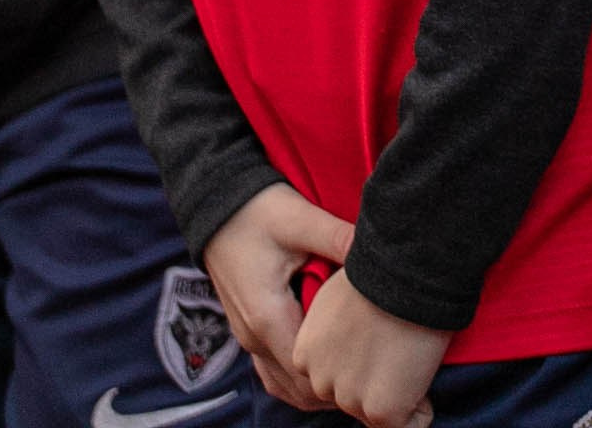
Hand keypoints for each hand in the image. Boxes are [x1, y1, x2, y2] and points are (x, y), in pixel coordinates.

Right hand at [203, 180, 354, 410]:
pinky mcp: (249, 328)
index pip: (309, 374)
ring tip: (354, 373)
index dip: (343, 375)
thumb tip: (377, 250)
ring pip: (285, 386)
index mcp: (268, 318)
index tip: (376, 366)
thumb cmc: (256, 210)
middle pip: (299, 388)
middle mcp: (254, 338)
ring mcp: (248, 337)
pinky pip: (273, 371)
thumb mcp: (300, 219)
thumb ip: (338, 238)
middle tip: (373, 373)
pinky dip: (297, 379)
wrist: (213, 203)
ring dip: (316, 387)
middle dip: (335, 387)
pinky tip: (323, 365)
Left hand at [292, 267, 448, 427]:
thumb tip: (356, 332)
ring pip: (377, 409)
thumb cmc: (381, 268)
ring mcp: (349, 398)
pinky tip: (425, 376)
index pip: (333, 373)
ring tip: (414, 353)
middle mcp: (320, 380)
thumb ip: (337, 326)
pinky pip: (408, 425)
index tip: (381, 333)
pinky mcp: (380, 411)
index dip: (363, 356)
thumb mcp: (338, 293)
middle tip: (400, 342)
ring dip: (397, 392)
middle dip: (376, 377)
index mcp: (304, 352)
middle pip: (352, 393)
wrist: (407, 269)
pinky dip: (420, 411)